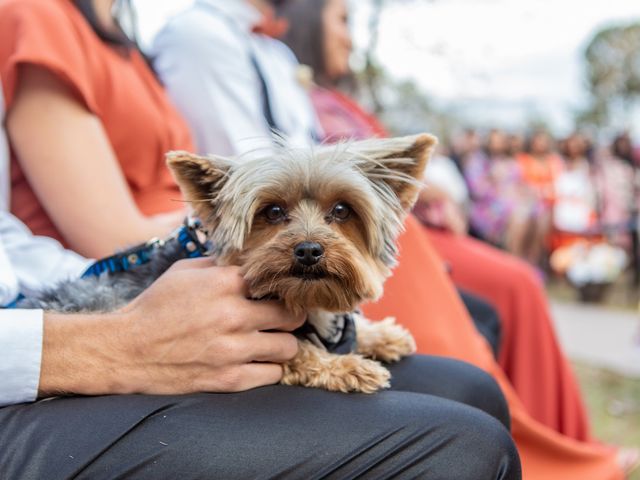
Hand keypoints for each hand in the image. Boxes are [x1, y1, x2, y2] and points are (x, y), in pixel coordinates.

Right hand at [39, 259, 304, 396]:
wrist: (125, 350)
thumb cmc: (155, 307)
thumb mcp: (183, 271)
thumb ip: (220, 265)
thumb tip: (248, 262)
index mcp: (223, 283)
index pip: (274, 281)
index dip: (278, 287)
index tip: (279, 292)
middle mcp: (233, 315)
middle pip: (291, 315)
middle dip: (290, 315)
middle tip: (283, 318)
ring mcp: (233, 349)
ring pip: (288, 347)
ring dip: (282, 344)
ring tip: (271, 341)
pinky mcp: (229, 379)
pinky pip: (273, 375)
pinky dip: (269, 368)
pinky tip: (258, 361)